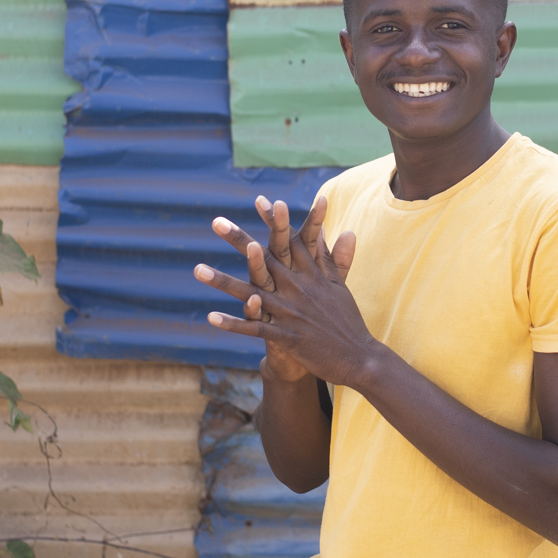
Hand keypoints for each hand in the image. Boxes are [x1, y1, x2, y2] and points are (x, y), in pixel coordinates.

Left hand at [195, 197, 370, 386]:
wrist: (359, 357)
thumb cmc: (348, 320)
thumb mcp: (341, 285)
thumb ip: (333, 258)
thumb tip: (343, 230)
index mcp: (311, 274)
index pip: (290, 240)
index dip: (275, 220)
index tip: (260, 200)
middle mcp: (298, 288)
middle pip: (264, 258)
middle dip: (239, 240)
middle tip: (216, 221)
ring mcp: (290, 312)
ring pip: (251, 292)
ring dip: (222, 281)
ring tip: (198, 270)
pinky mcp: (287, 336)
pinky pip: (255, 328)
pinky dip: (234, 323)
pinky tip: (211, 317)